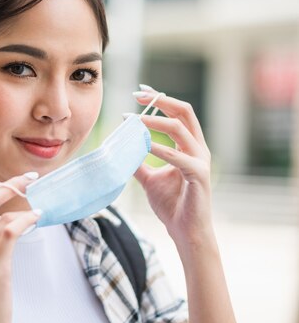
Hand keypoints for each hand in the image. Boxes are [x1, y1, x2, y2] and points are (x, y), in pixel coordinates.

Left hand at [132, 88, 213, 246]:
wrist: (185, 232)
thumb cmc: (172, 204)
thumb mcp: (149, 178)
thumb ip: (138, 161)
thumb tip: (121, 148)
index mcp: (189, 146)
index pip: (178, 113)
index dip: (160, 99)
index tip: (140, 90)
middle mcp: (198, 149)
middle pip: (185, 112)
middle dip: (161, 100)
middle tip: (137, 95)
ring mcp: (201, 162)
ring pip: (181, 129)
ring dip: (156, 122)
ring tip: (134, 119)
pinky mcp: (199, 176)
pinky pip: (180, 157)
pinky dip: (161, 148)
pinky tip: (144, 145)